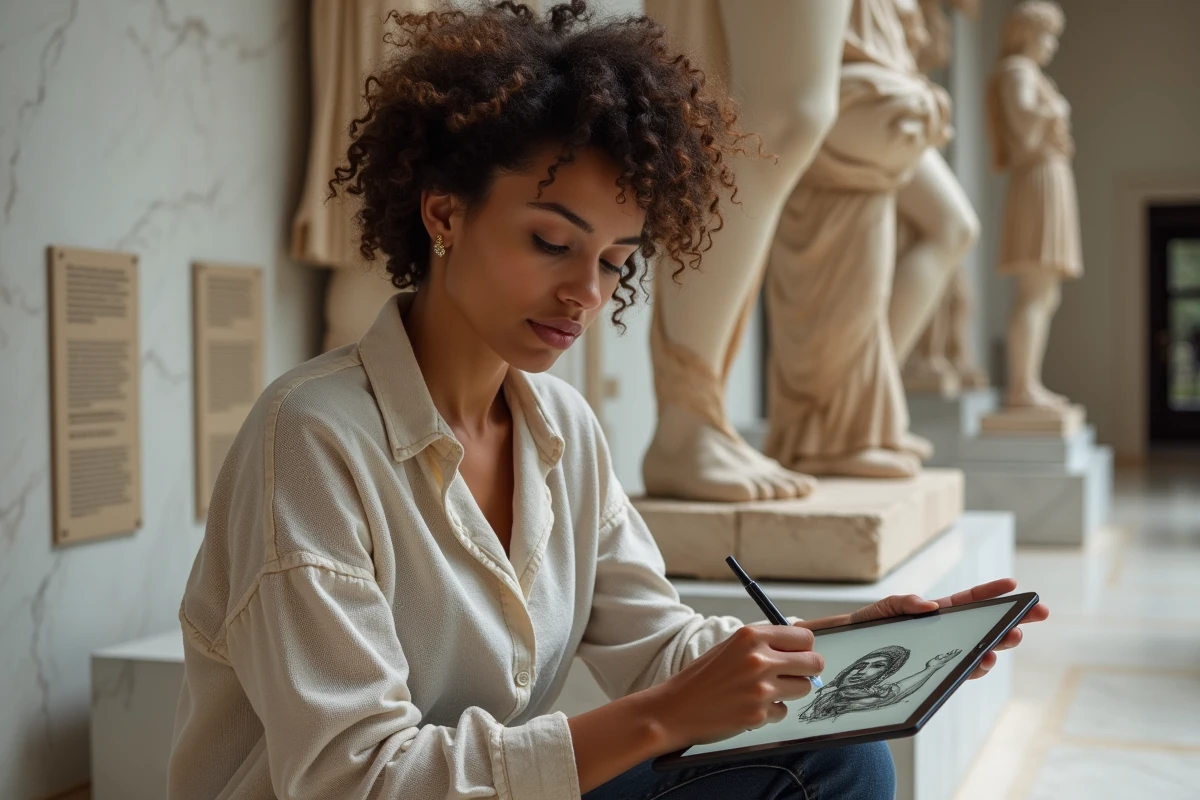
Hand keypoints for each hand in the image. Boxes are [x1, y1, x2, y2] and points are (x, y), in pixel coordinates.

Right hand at [645, 624, 823, 750]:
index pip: (804, 637)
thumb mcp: (731, 647)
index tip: (799, 654)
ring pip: (804, 688)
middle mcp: (759, 659)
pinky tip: (749, 707)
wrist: (675, 708)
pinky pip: (783, 711)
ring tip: (765, 691)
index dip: (805, 647)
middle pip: (814, 662)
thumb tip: (803, 647)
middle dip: (807, 670)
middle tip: (793, 675)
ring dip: (790, 691)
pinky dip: (772, 711)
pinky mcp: (759, 715)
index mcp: (751, 636)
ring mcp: (761, 689)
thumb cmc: (703, 677)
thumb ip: (764, 644)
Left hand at [795, 578, 1048, 679]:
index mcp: (938, 613)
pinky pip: (962, 671)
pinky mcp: (936, 673)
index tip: (1016, 586)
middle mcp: (947, 633)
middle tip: (1036, 614)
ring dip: (998, 644)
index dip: (993, 593)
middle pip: (986, 626)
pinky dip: (976, 666)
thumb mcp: (884, 608)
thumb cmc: (869, 625)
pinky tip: (985, 660)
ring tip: (1009, 638)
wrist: (850, 652)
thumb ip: (904, 602)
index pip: (971, 601)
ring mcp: (944, 653)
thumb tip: (929, 605)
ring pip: (979, 650)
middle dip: (1012, 620)